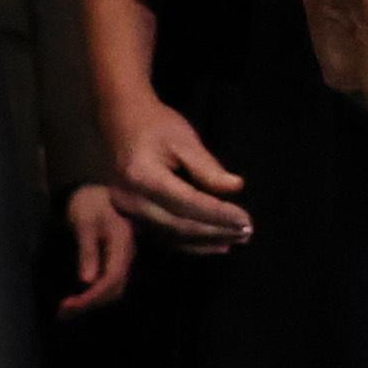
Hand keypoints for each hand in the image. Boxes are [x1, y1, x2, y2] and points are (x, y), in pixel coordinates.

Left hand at [54, 183, 137, 313]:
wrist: (94, 194)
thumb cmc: (88, 204)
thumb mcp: (84, 223)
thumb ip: (87, 251)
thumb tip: (86, 281)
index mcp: (123, 242)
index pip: (113, 278)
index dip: (93, 296)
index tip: (69, 306)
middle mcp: (127, 254)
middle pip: (115, 288)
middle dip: (90, 304)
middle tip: (62, 313)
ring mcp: (123, 259)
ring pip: (113, 290)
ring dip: (91, 303)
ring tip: (65, 311)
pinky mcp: (115, 263)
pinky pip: (108, 285)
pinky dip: (93, 296)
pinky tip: (77, 301)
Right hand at [98, 89, 253, 251]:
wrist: (120, 123)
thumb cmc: (155, 125)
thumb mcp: (183, 138)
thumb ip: (207, 167)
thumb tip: (236, 188)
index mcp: (143, 177)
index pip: (188, 203)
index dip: (218, 215)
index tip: (246, 219)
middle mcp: (131, 201)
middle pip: (179, 225)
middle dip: (215, 232)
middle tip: (247, 232)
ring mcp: (127, 213)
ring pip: (172, 236)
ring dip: (206, 242)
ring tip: (236, 239)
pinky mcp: (131, 218)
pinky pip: (163, 236)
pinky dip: (191, 243)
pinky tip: (214, 244)